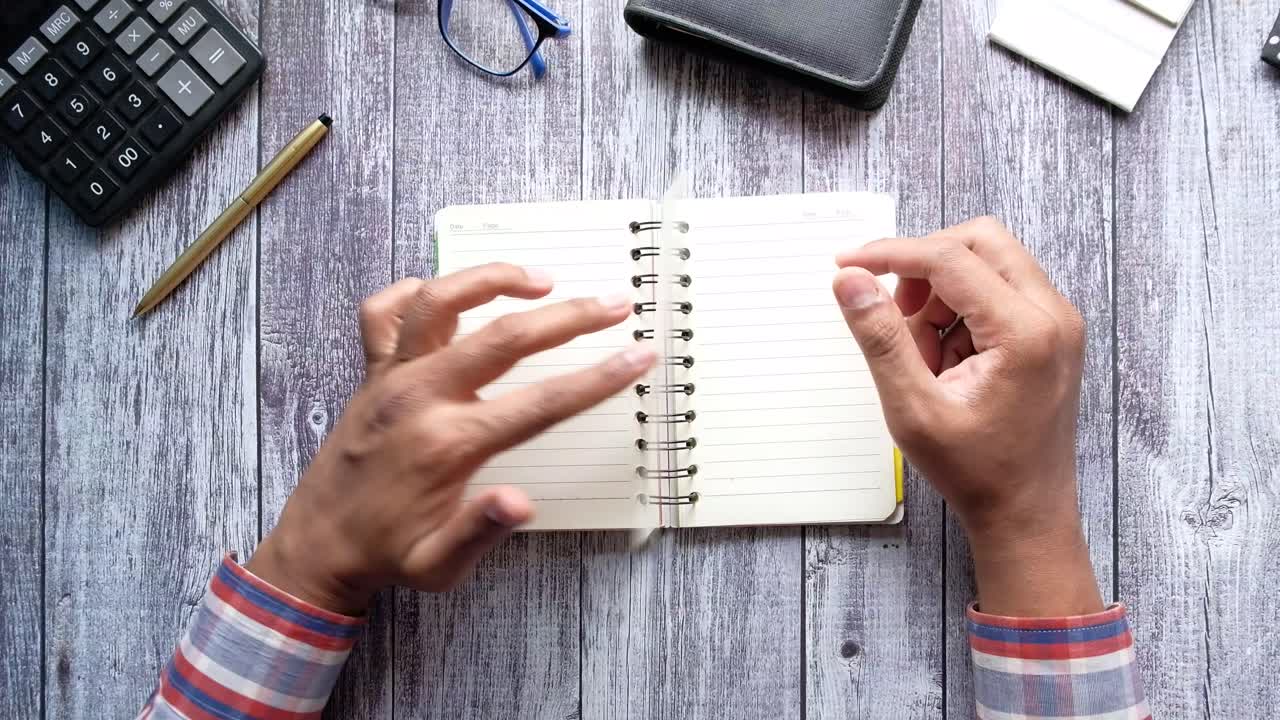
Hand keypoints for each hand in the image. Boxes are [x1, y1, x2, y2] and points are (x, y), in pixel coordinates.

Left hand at [247, 264, 655, 614]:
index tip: (638, 356)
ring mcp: (392, 378)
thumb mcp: (439, 565)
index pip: (542, 402)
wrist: (316, 546)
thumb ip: (481, 532)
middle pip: (506, 336)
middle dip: (570, 317)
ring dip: (493, 279)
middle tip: (614, 303)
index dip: (598, 377)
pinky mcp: (371, 373)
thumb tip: (522, 503)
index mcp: (450, 443)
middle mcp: (421, 397)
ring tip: (541, 279)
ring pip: (442, 300)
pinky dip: (415, 292)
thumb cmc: (387, 555)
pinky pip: (385, 312)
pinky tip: (451, 296)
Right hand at [833, 217, 1102, 616]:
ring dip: (940, 291)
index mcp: (1026, 332)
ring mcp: (1056, 322)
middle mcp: (1053, 315)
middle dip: (922, 265)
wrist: (1025, 513)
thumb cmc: (977, 472)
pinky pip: (997, 291)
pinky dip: (959, 311)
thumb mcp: (914, 409)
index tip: (848, 265)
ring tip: (921, 354)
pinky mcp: (1049, 332)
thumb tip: (850, 281)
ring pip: (988, 262)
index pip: (950, 259)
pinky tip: (943, 361)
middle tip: (892, 310)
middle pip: (979, 241)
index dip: (891, 254)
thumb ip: (880, 338)